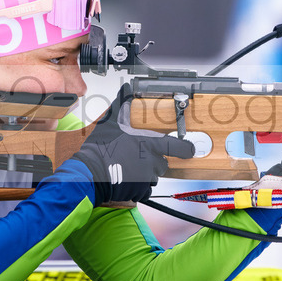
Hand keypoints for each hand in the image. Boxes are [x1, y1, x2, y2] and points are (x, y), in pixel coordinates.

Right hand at [73, 84, 194, 205]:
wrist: (91, 173)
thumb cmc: (101, 149)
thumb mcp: (111, 123)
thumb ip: (122, 107)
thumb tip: (125, 90)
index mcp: (149, 144)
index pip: (178, 147)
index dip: (186, 149)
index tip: (190, 150)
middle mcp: (151, 162)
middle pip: (163, 162)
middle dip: (155, 160)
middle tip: (139, 157)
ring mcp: (147, 178)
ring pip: (154, 176)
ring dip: (146, 173)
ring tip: (130, 168)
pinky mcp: (140, 191)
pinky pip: (145, 189)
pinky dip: (138, 186)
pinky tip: (126, 178)